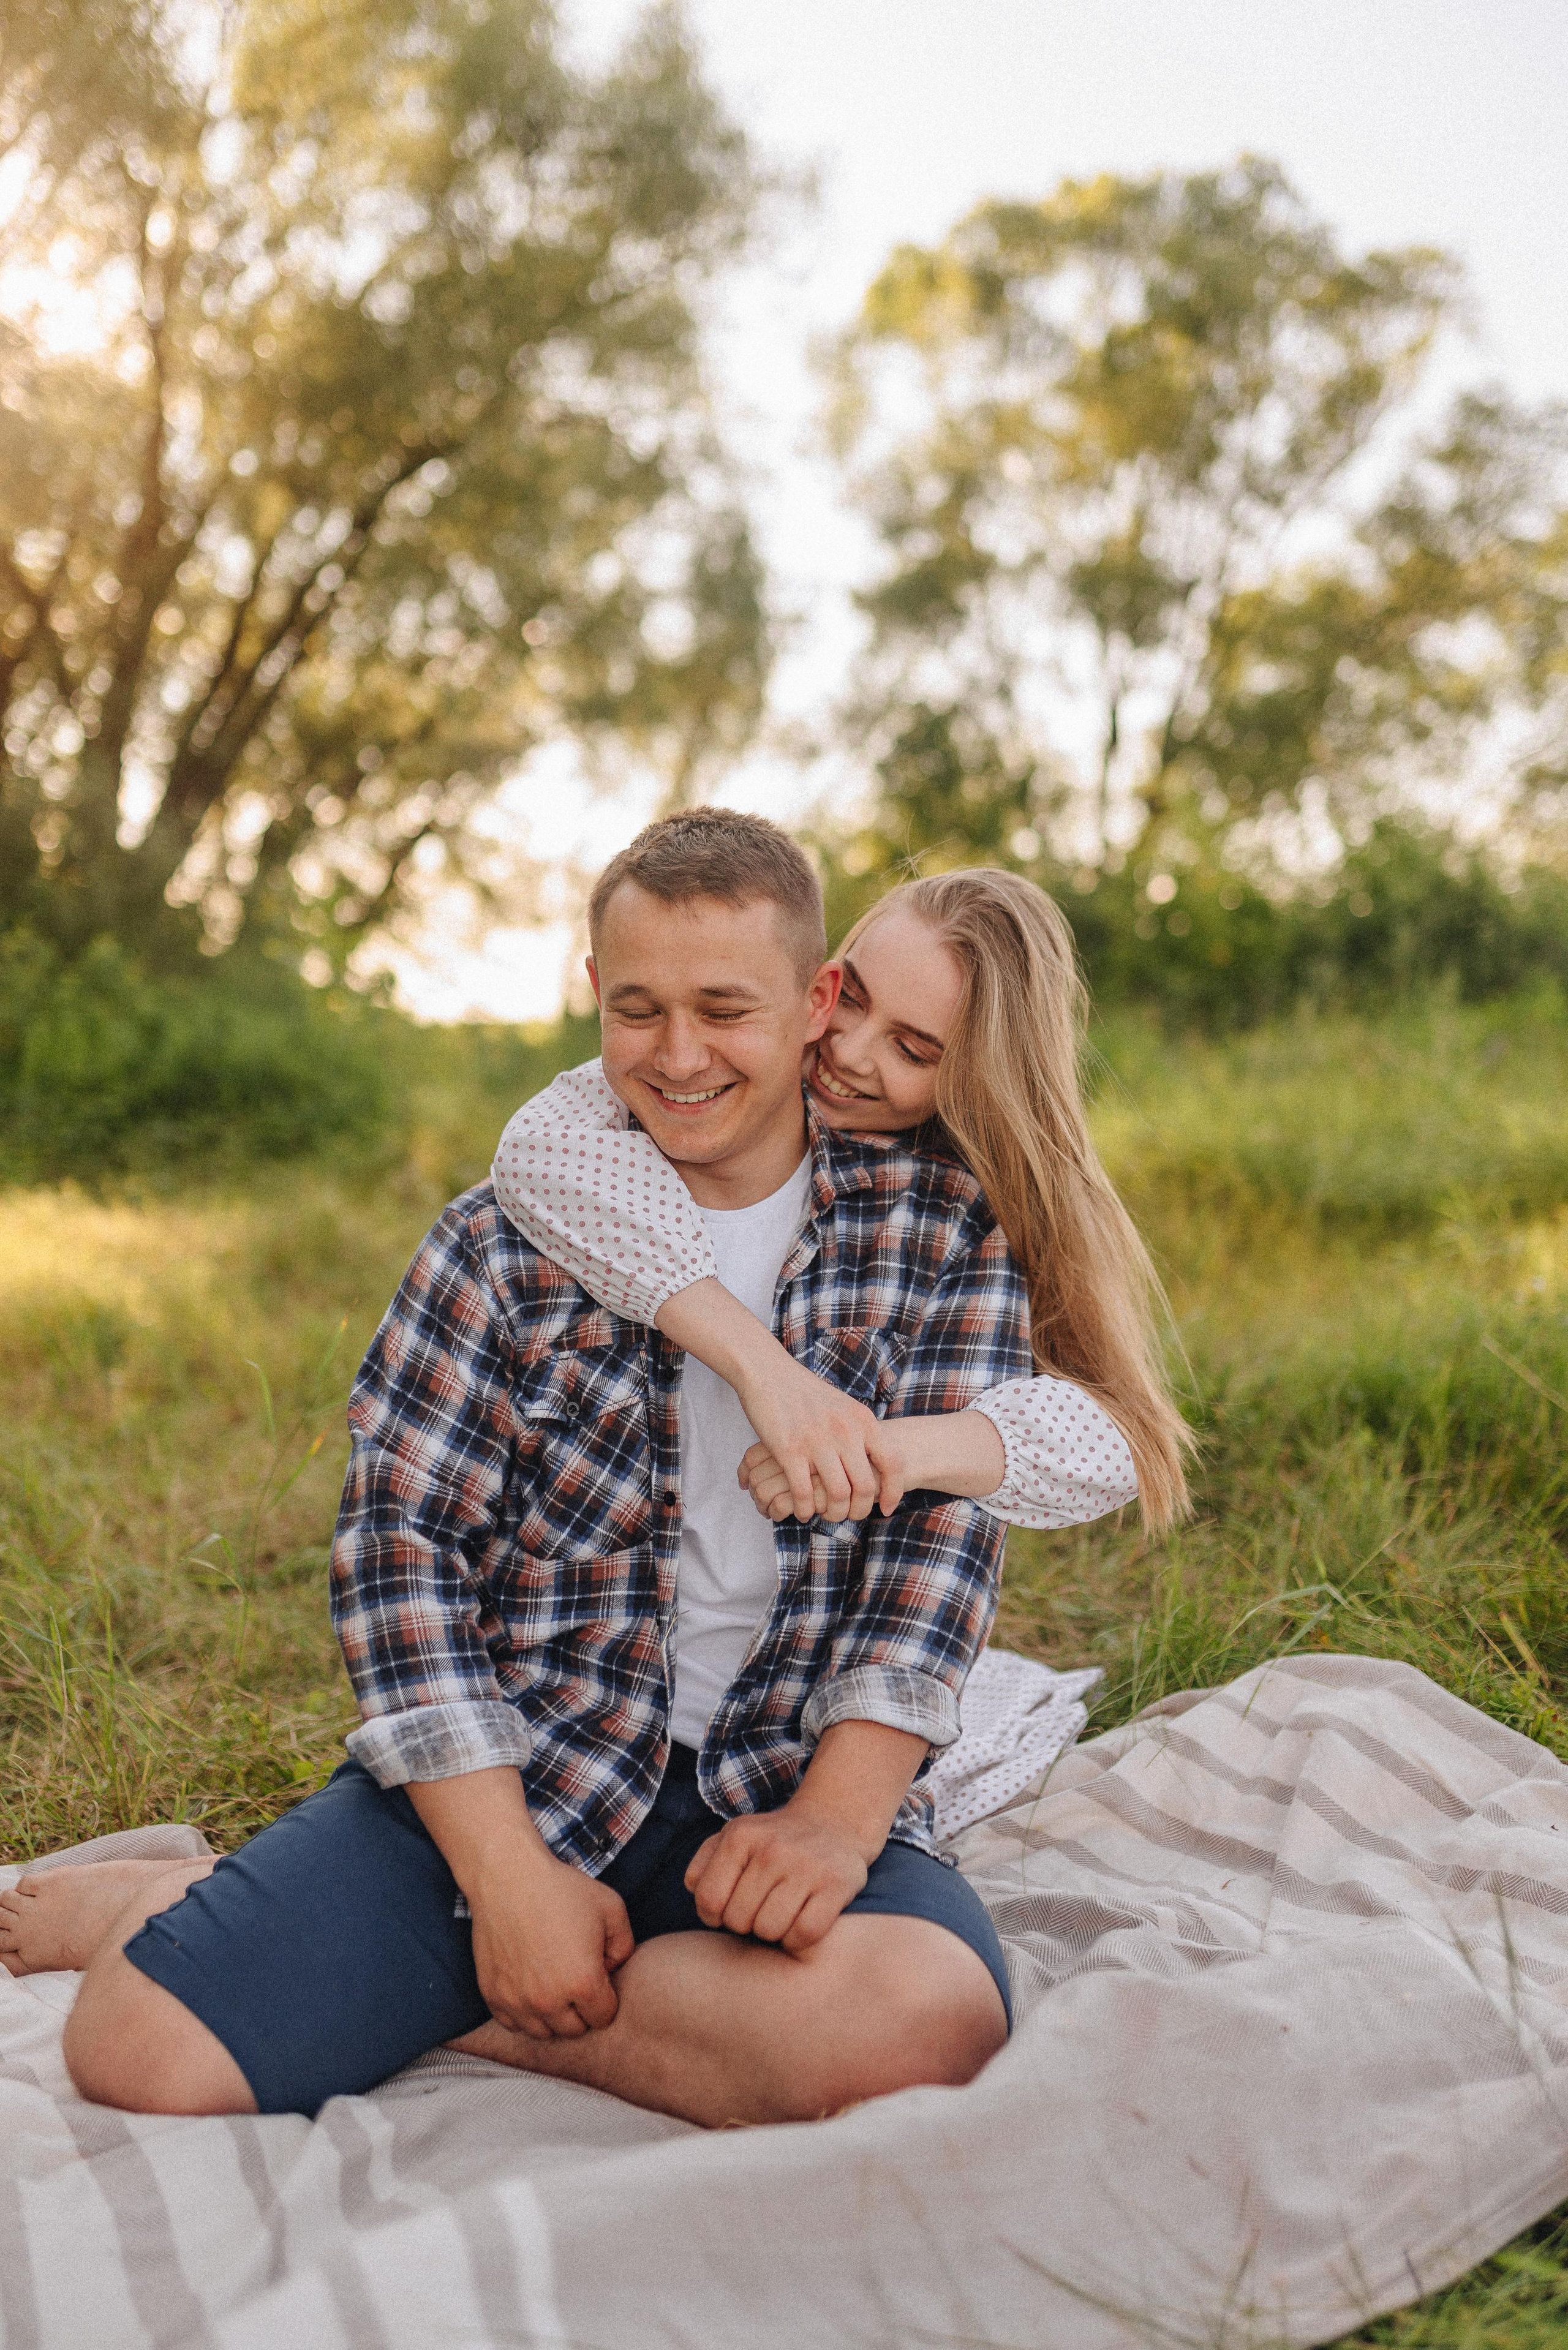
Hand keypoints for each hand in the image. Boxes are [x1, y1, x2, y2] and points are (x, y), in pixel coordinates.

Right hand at [468, 1847, 633, 2040]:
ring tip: (552, 1983)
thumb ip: (625, 1947)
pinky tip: (529, 1985)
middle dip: (580, 2008)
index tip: (597, 1974)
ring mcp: (517, 2001)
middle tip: (574, 1976)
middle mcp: (549, 2001)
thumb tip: (613, 1972)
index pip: (604, 2017)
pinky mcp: (493, 1996)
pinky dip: (523, 2013)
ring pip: (543, 2033)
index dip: (605, 1995)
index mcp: (583, 1983)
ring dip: (552, 2015)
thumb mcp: (612, 1909)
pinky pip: (513, 2024)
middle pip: (574, 2030)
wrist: (508, 1877)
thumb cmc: (562, 1889)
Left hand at [685, 1805, 869, 1955]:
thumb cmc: (773, 1841)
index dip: (715, 1915)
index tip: (730, 1907)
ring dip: (773, 1932)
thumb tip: (696, 1892)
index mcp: (740, 1836)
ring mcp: (806, 1866)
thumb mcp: (734, 1837)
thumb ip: (704, 1863)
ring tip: (781, 1912)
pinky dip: (799, 1940)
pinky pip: (805, 1934)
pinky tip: (800, 1922)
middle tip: (761, 1907)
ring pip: (770, 1931)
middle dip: (746, 1923)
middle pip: (739, 1921)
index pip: (709, 1901)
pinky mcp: (836, 1885)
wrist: (833, 1824)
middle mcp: (773, 1849)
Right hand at [741, 1410, 1008, 1520]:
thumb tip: (875, 1461)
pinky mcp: (789, 1450)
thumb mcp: (844, 1406)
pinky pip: (804, 1493)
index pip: (893, 1464)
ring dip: (833, 1514)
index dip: (893, 1492)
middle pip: (866, 1487)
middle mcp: (845, 1431)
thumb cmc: (807, 1393)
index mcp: (863, 1421)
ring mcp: (817, 1441)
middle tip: (849, 1515)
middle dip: (860, 1511)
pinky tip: (802, 1510)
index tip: (885, 1507)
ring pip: (837, 1495)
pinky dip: (805, 1509)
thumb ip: (860, 1431)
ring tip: (825, 1514)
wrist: (769, 1372)